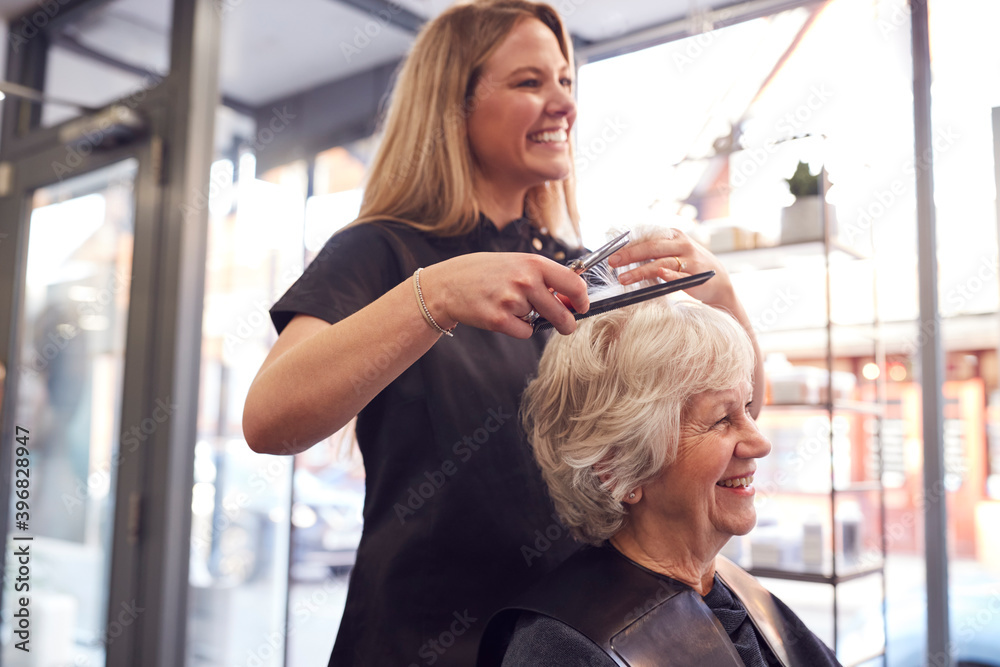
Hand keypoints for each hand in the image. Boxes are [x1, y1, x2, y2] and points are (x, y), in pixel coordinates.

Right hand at [418, 252, 589, 337]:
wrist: (448, 284)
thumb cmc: (486, 272)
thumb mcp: (517, 264)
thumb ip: (544, 279)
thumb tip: (571, 300)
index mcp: (534, 263)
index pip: (573, 283)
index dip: (582, 299)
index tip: (581, 306)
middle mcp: (525, 280)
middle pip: (562, 312)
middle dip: (567, 323)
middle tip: (566, 325)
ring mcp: (512, 300)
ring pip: (539, 322)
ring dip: (531, 319)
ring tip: (509, 303)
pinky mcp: (499, 320)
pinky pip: (524, 332)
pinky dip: (518, 328)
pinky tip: (501, 314)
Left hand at [607, 228, 736, 309]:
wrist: (718, 282)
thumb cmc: (689, 266)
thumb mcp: (673, 252)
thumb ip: (653, 251)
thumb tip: (624, 253)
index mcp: (673, 235)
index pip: (647, 238)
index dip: (628, 246)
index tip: (611, 254)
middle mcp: (682, 244)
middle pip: (651, 247)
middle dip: (630, 255)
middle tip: (613, 262)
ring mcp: (690, 259)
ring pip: (661, 263)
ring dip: (640, 270)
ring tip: (623, 278)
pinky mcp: (695, 276)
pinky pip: (679, 274)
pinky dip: (669, 274)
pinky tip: (659, 275)